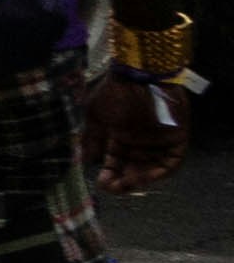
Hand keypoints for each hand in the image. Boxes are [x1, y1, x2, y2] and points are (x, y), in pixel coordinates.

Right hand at [82, 66, 190, 192]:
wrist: (140, 75)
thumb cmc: (114, 93)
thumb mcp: (95, 116)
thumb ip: (92, 139)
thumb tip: (85, 161)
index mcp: (120, 135)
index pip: (115, 161)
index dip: (109, 174)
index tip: (101, 183)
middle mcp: (140, 141)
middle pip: (134, 168)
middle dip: (123, 181)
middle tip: (114, 187)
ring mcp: (158, 141)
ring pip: (152, 168)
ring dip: (141, 180)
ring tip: (127, 183)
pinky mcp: (176, 139)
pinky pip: (171, 162)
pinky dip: (159, 172)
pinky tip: (144, 176)